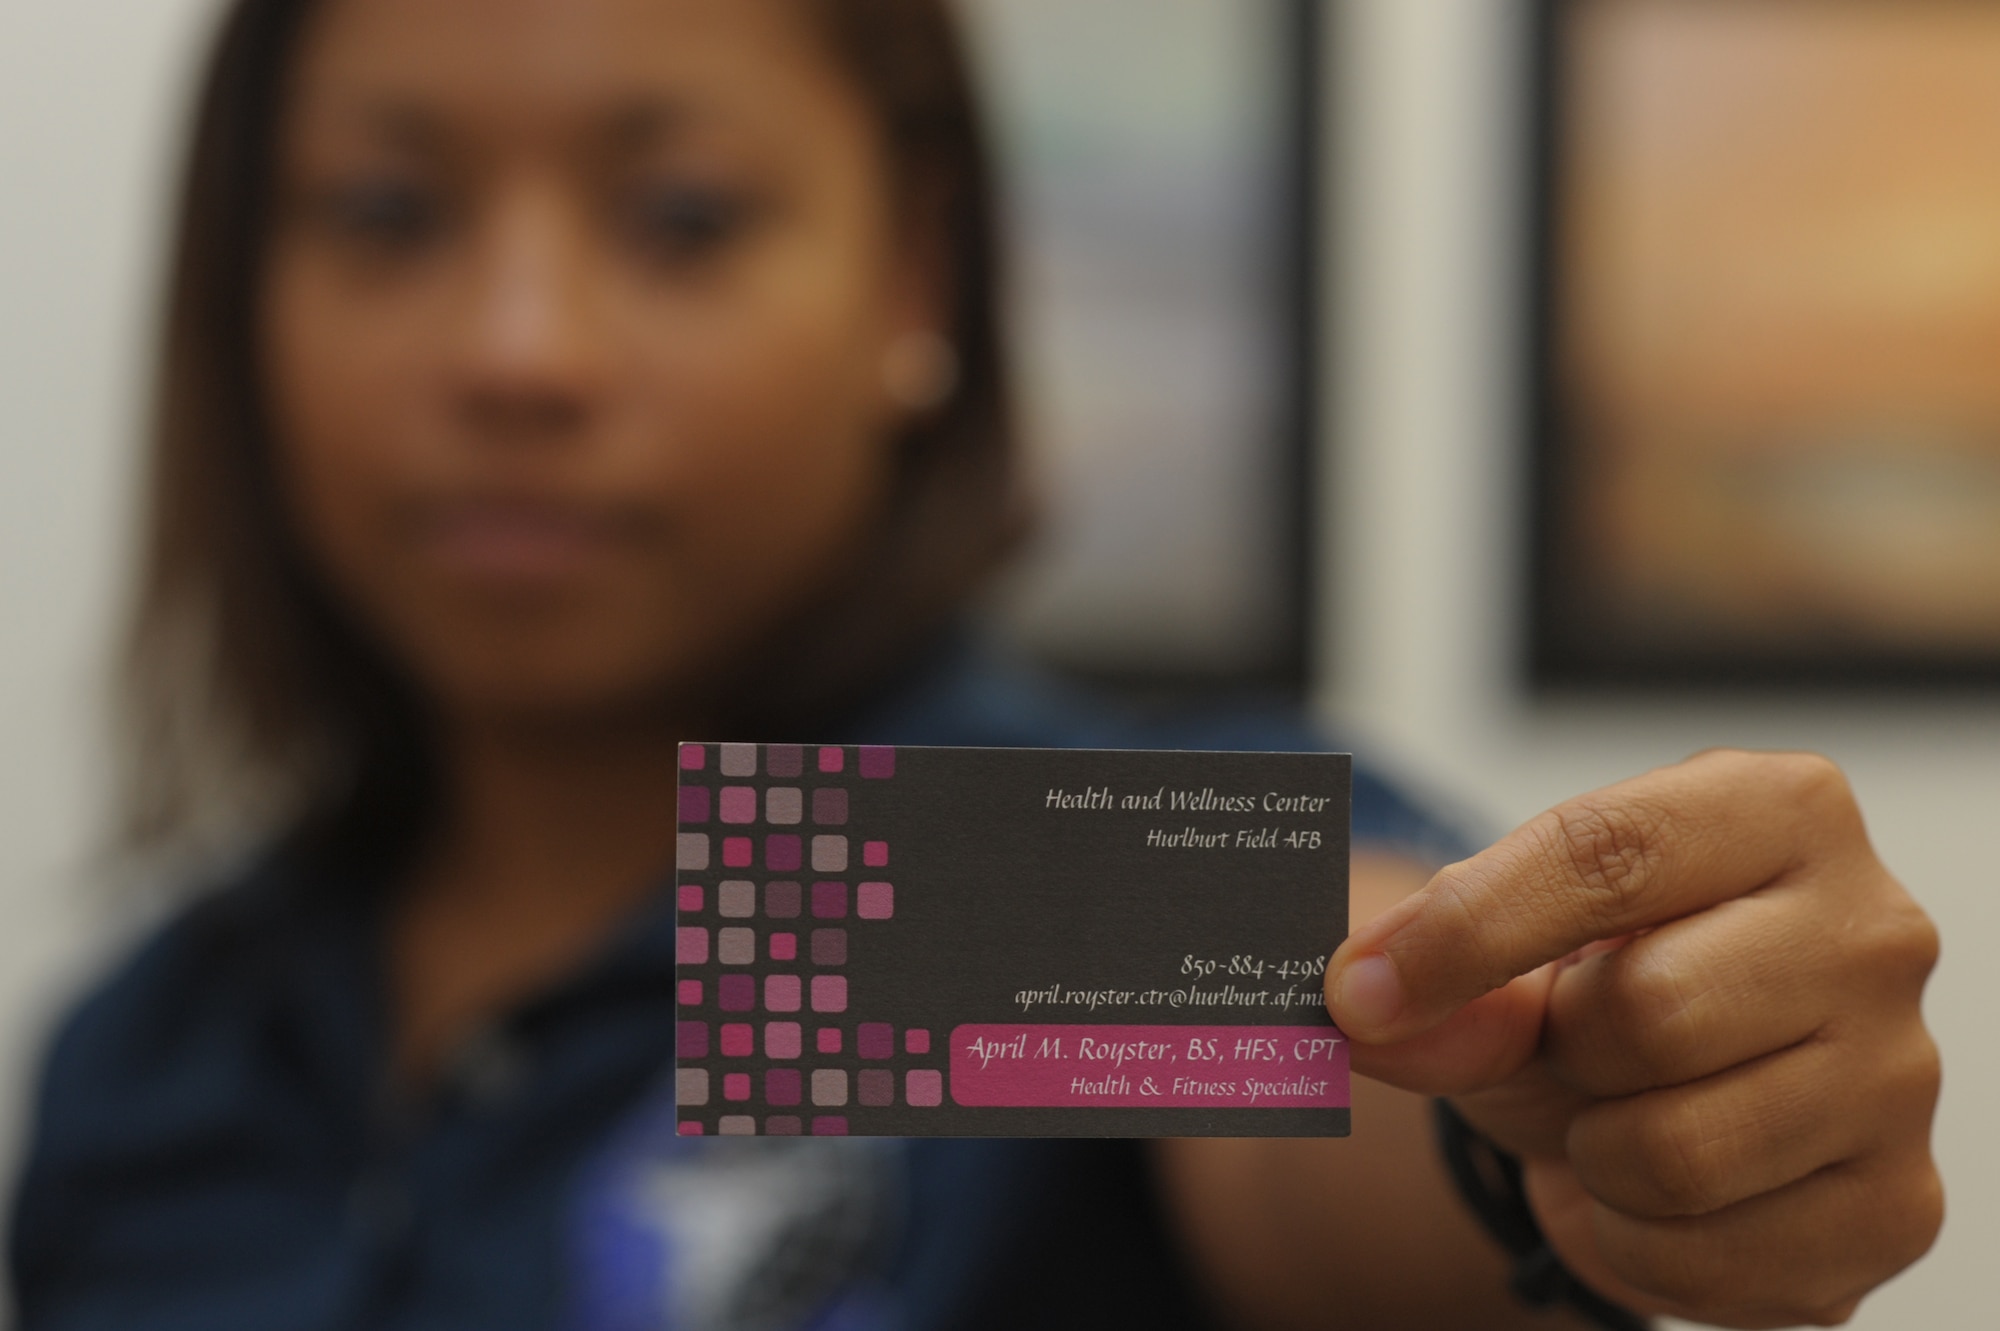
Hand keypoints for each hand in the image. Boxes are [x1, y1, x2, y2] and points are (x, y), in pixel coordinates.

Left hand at [1324, 750, 1941, 1327]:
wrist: (1679, 1100)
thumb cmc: (1601, 987)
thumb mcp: (1507, 957)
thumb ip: (1437, 977)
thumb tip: (1362, 1010)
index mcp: (1778, 811)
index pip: (1610, 850)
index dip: (1469, 927)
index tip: (1360, 988)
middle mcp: (1869, 929)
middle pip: (1651, 1010)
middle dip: (1565, 1050)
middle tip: (1573, 1048)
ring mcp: (1901, 1074)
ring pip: (1676, 1150)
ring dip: (1597, 1155)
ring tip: (1619, 1118)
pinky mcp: (1898, 1206)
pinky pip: (1708, 1256)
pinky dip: (1640, 1242)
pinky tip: (1664, 1194)